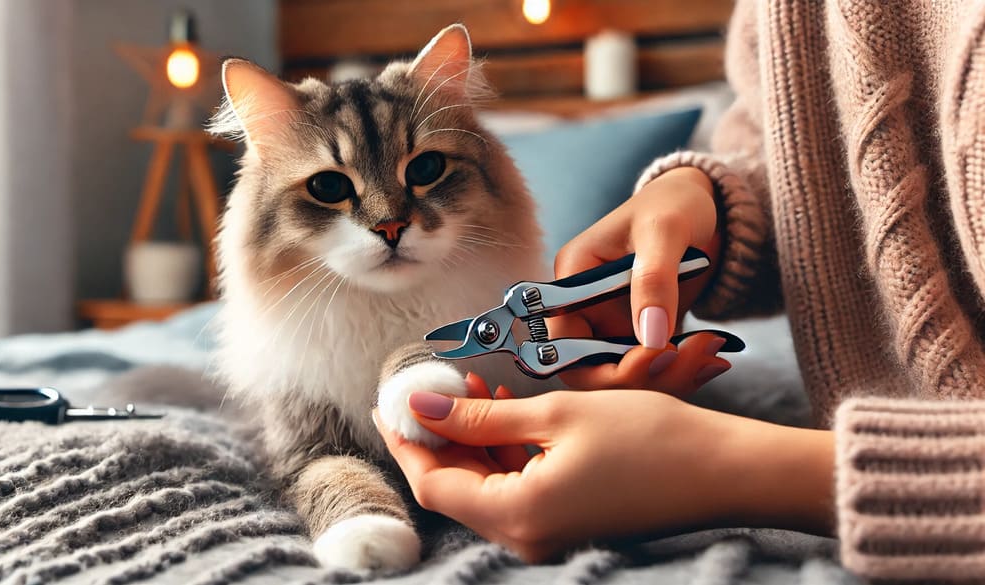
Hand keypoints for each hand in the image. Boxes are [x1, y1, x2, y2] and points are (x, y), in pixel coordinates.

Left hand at [374, 374, 834, 562]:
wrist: (726, 471)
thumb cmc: (650, 438)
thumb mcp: (556, 414)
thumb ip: (481, 414)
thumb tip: (420, 403)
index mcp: (519, 515)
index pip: (434, 483)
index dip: (407, 441)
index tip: (389, 402)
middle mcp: (527, 536)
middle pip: (456, 487)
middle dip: (437, 435)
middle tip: (427, 384)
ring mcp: (549, 533)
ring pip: (485, 486)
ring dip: (470, 438)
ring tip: (468, 383)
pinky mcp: (568, 520)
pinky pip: (517, 488)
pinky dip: (502, 451)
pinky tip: (501, 408)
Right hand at [549, 167, 723, 390]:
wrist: (706, 210)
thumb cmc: (674, 204)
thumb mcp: (664, 231)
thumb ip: (654, 280)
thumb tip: (650, 337)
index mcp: (572, 278)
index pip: (564, 345)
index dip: (600, 365)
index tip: (653, 356)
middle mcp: (584, 307)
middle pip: (591, 371)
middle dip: (639, 377)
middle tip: (686, 361)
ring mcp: (611, 324)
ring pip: (624, 377)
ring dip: (667, 377)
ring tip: (712, 354)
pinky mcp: (640, 335)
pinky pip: (651, 370)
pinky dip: (680, 372)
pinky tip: (712, 356)